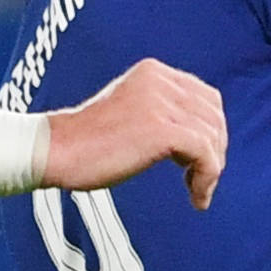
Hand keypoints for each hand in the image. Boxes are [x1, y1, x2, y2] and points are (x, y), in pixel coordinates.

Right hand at [41, 57, 227, 207]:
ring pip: (212, 137)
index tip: (199, 161)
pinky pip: (205, 155)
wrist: (55, 150)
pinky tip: (195, 197)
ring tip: (196, 192)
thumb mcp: (130, 111)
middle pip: (214, 116)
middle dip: (215, 151)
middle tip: (201, 180)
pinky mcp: (160, 129)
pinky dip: (207, 179)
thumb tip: (196, 138)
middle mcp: (160, 81)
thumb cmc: (86, 142)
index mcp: (153, 72)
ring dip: (211, 170)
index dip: (210, 131)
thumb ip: (160, 113)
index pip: (205, 97)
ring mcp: (160, 103)